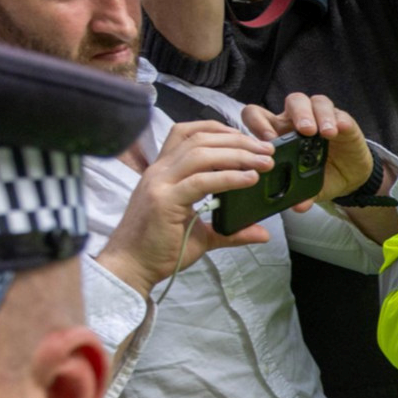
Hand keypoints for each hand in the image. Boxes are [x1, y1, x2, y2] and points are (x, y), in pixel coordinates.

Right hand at [97, 121, 273, 297]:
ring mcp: (160, 184)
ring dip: (237, 154)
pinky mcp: (164, 201)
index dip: (218, 130)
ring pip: (201, 154)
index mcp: (164, 171)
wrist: (132, 267)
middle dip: (237, 141)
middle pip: (199, 140)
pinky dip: (229, 177)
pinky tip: (249, 179)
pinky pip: (201, 182)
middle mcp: (160, 172)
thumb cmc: (160, 248)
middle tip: (265, 150)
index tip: (246, 139)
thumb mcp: (201, 234)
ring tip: (263, 162)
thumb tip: (262, 233)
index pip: (187, 134)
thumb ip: (231, 230)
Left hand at [239, 92, 376, 208]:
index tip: (269, 141)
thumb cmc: (322, 176)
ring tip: (323, 133)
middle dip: (297, 114)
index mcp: (280, 133)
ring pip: (313, 102)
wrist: (350, 177)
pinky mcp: (340, 119)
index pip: (259, 116)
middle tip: (304, 132)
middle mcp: (297, 121)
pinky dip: (337, 120)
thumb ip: (302, 194)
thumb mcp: (309, 187)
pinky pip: (337, 112)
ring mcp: (320, 118)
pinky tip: (339, 130)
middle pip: (292, 102)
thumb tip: (298, 207)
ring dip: (317, 115)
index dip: (259, 124)